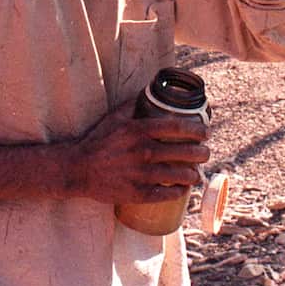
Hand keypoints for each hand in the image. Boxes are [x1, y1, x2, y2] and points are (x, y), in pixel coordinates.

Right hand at [71, 100, 209, 204]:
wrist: (78, 169)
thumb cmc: (98, 141)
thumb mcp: (114, 118)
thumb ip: (133, 104)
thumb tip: (149, 91)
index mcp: (138, 130)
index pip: (176, 127)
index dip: (196, 129)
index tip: (206, 132)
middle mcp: (142, 152)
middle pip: (183, 152)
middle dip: (201, 154)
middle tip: (205, 154)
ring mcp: (141, 174)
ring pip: (178, 175)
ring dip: (193, 175)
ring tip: (196, 174)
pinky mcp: (137, 193)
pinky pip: (165, 194)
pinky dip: (178, 191)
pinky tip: (182, 189)